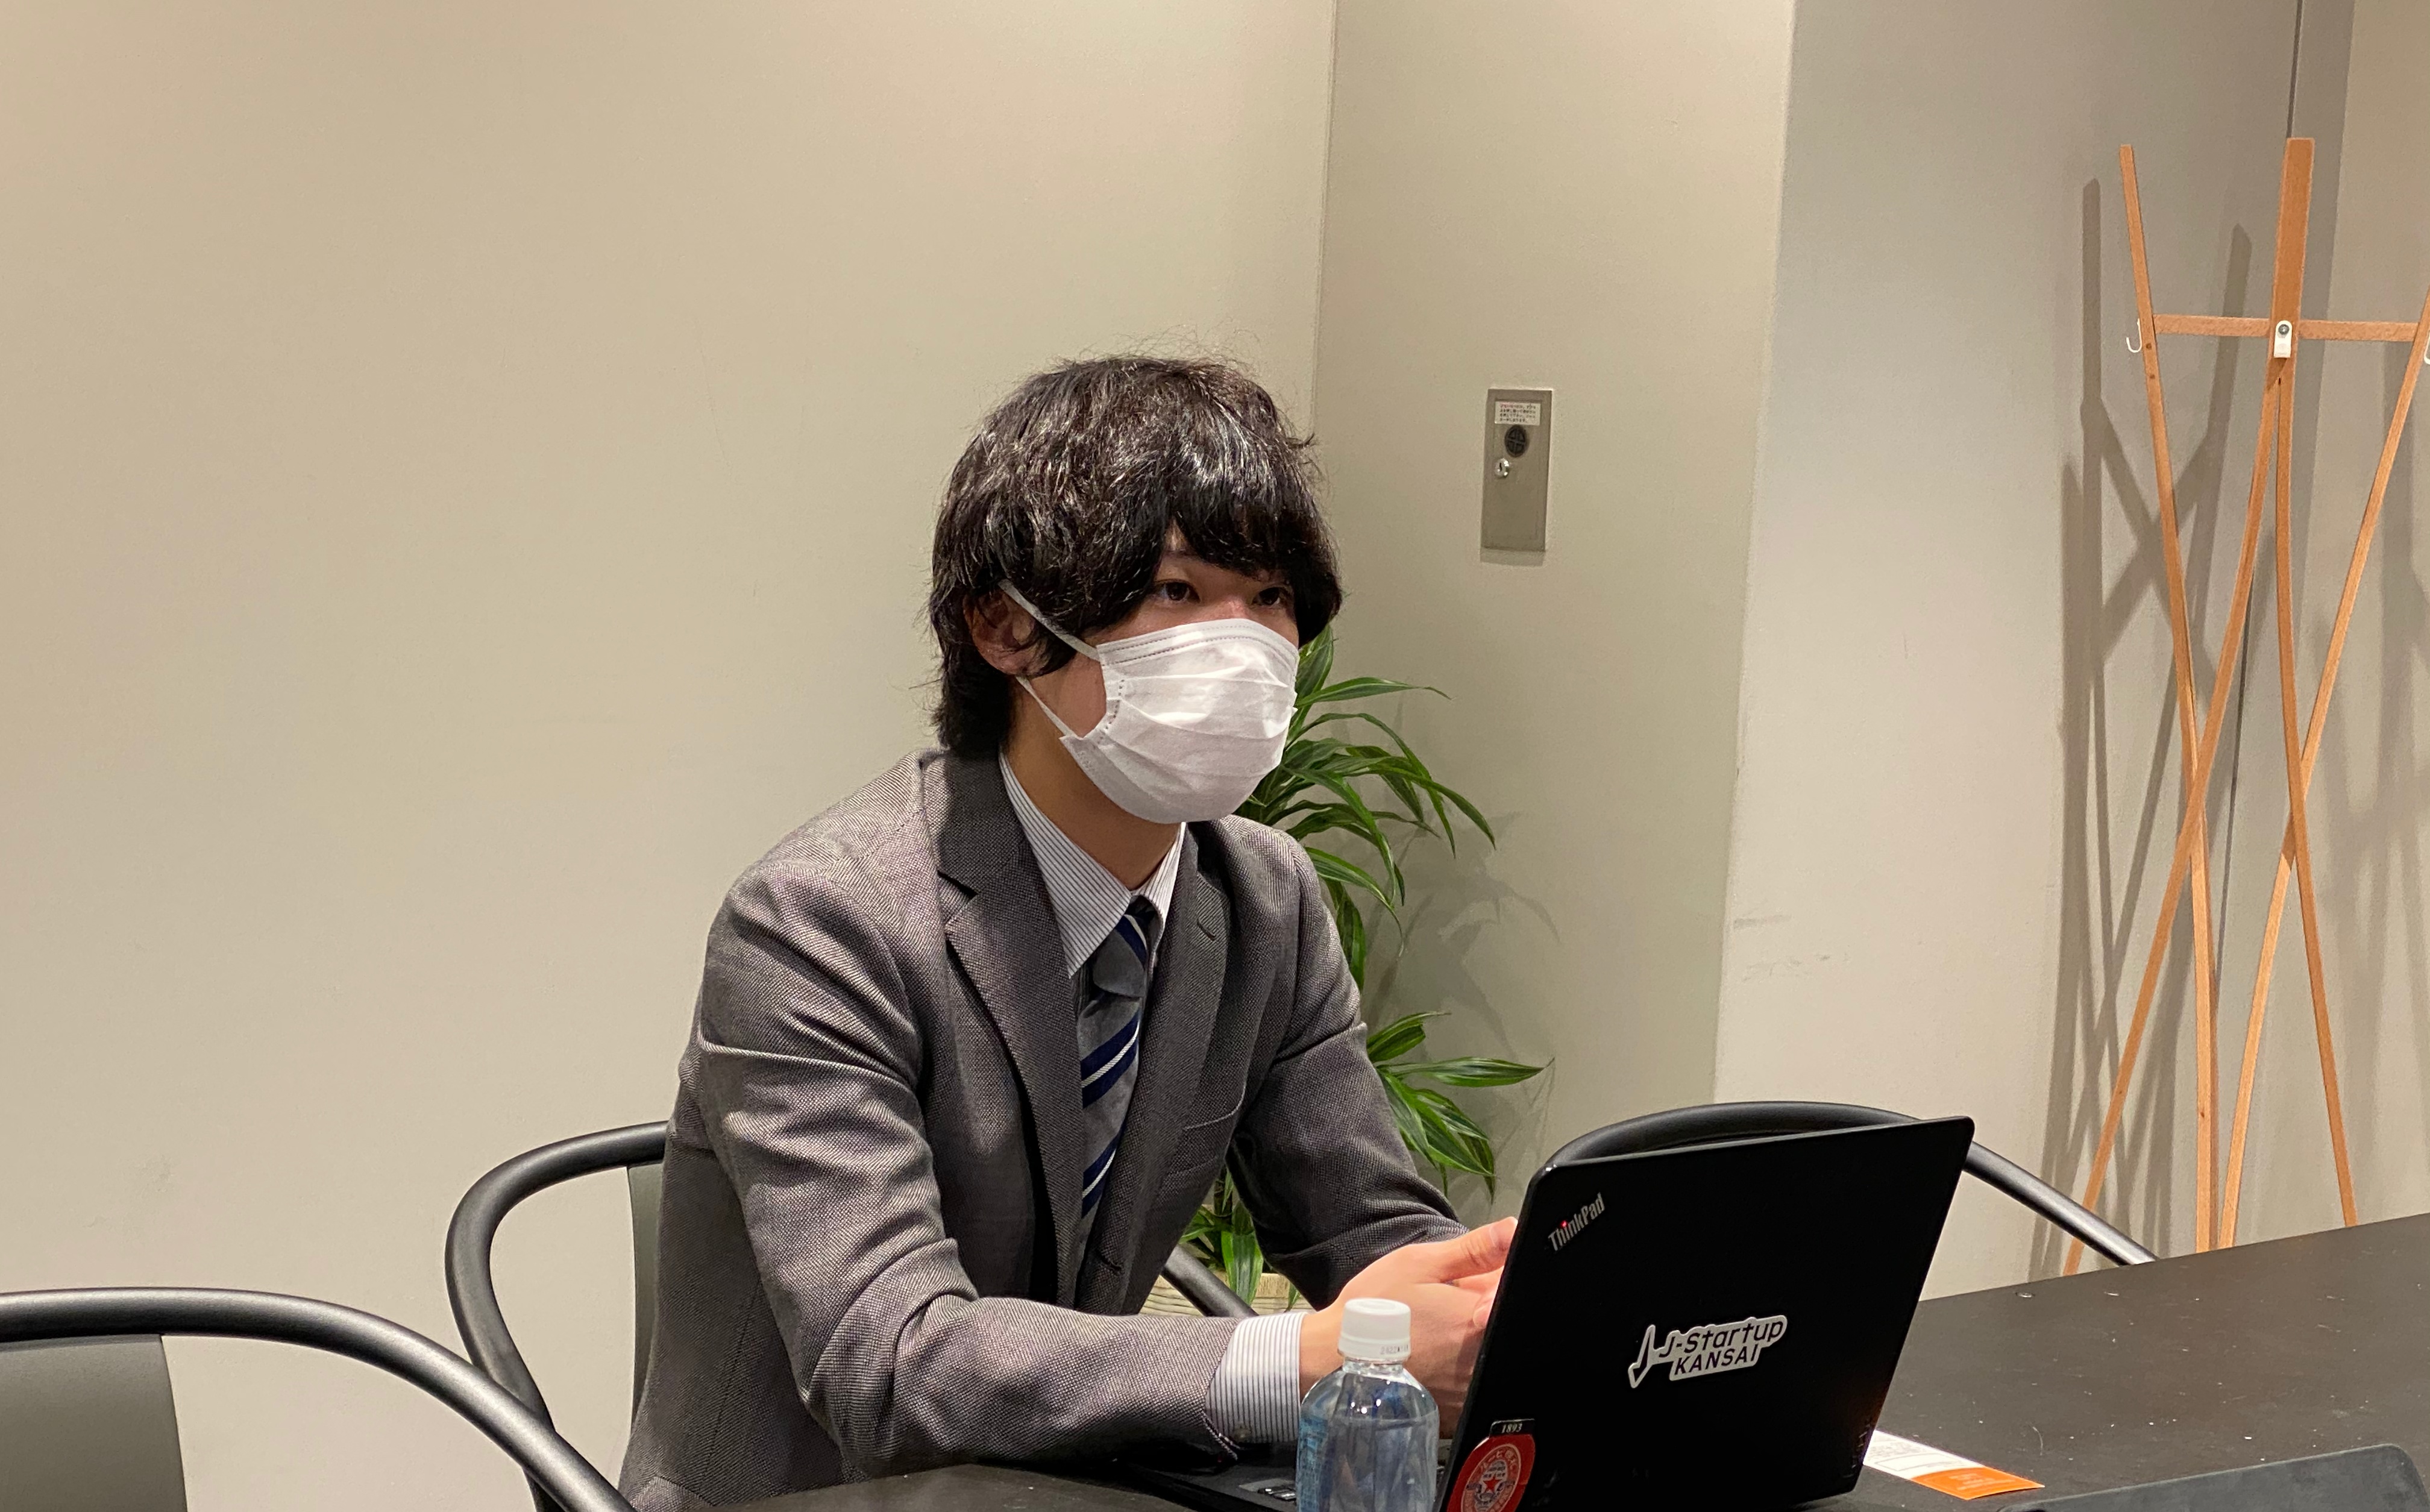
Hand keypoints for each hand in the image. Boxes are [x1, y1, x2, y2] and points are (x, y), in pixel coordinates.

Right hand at [1298, 1218, 1514, 1417]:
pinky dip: (1459, 1366)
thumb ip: (1474, 1249)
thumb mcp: (1419, 1264)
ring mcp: (1471, 1391)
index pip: (1513, 1292)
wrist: (1336, 1361)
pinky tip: (1431, 1357)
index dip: (1494, 1281)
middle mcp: (1483, 1361)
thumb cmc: (1375, 1309)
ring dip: (1472, 1338)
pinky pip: (1473, 1381)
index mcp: (1479, 1320)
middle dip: (1484, 1308)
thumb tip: (1514, 1230)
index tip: (1469, 1281)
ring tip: (1435, 1331)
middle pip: (1504, 1325)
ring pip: (1488, 1353)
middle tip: (1444, 1305)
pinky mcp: (1459, 1411)